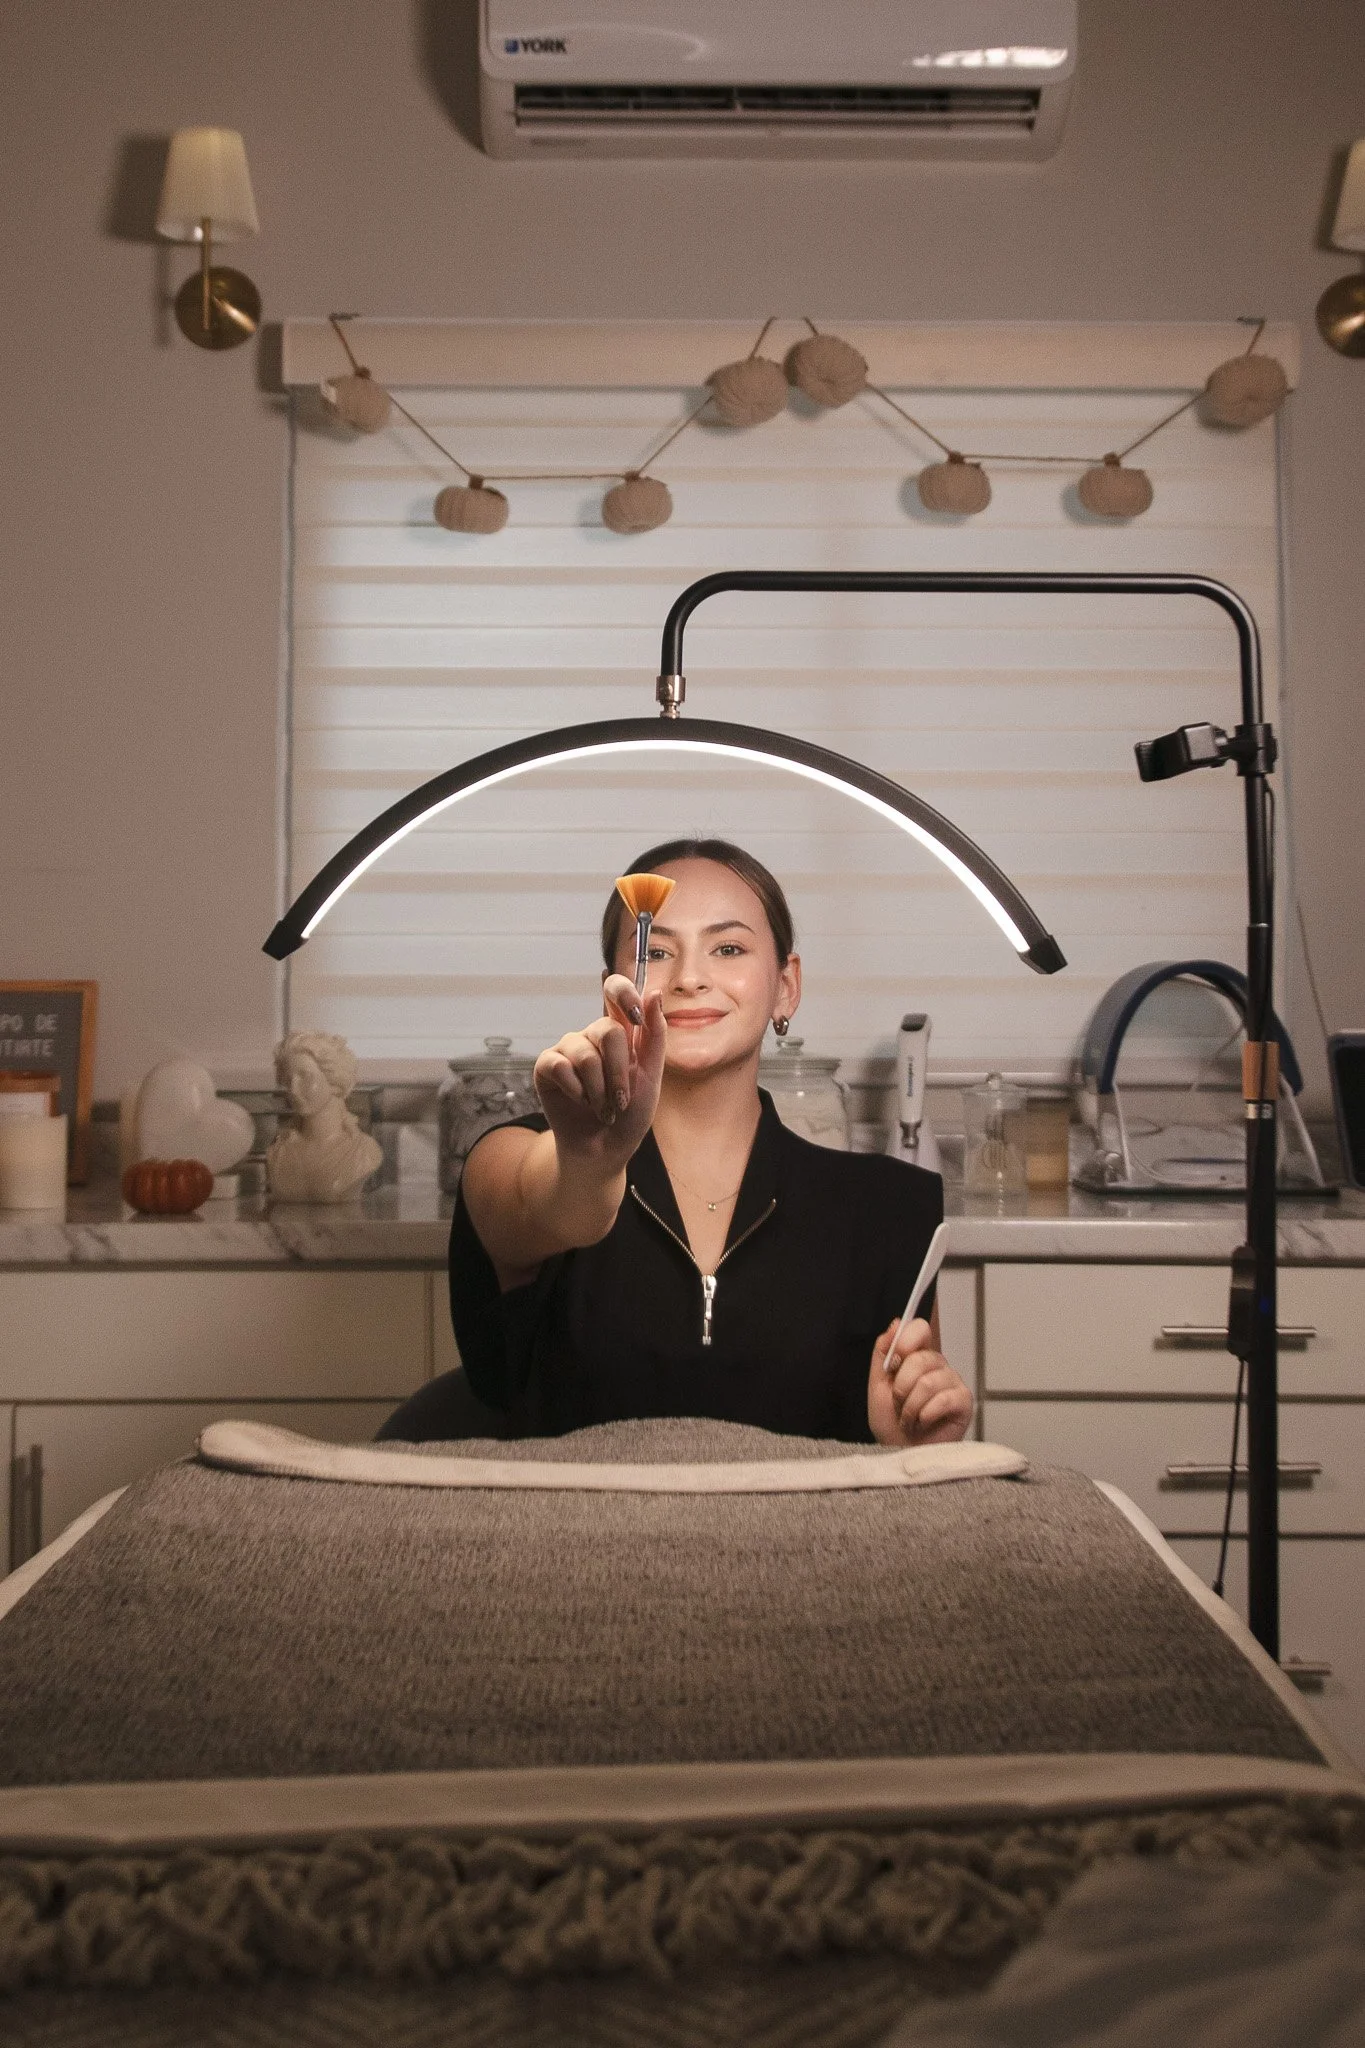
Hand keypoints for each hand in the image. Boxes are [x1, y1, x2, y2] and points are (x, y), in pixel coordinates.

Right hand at [532, 977, 666, 1168]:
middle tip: (621, 1100)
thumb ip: (654, 1036)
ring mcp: (568, 1049)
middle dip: (619, 1073)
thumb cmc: (630, 1116)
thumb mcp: (651, 1077)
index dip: (624, 993)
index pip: (617, 991)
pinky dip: (576, 1092)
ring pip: (586, 1055)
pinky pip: (561, 1066)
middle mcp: (592, 1035)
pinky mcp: (546, 1066)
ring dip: (599, 1091)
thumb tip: (654, 993)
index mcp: (620, 1032)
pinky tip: (580, 1103)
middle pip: (608, 1030)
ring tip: (603, 1108)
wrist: (605, 1151)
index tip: (636, 1016)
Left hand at [867, 1317, 972, 1446]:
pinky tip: (923, 1423)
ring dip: (910, 1406)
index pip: (920, 1328)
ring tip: (909, 1419)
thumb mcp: (877, 1385)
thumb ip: (883, 1353)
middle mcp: (938, 1366)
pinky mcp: (964, 1402)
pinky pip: (943, 1399)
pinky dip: (925, 1415)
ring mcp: (953, 1383)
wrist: (900, 1454)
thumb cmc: (891, 1423)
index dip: (907, 1339)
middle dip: (901, 1387)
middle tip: (898, 1404)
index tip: (895, 1359)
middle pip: (921, 1358)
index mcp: (917, 1357)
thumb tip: (896, 1323)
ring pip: (928, 1382)